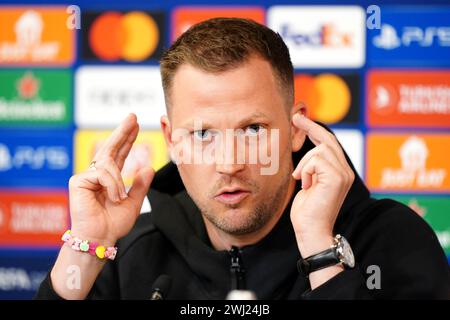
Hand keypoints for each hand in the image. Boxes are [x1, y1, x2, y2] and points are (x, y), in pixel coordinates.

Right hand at [68, 114, 153, 244]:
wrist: (101, 239)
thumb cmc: (113, 224)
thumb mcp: (133, 203)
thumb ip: (140, 185)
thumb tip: (149, 167)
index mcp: (109, 179)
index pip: (119, 154)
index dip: (127, 139)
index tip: (136, 125)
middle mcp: (97, 175)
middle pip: (110, 148)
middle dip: (122, 132)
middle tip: (133, 116)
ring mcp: (86, 177)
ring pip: (109, 164)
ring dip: (118, 182)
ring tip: (118, 198)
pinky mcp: (77, 181)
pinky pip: (102, 173)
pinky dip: (112, 185)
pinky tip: (111, 197)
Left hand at [290, 114, 353, 256]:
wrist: (311, 231)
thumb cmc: (307, 211)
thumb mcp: (308, 183)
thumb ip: (313, 168)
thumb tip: (308, 150)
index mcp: (340, 173)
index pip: (330, 144)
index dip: (315, 130)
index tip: (301, 119)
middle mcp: (346, 172)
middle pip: (328, 140)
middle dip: (310, 127)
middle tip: (295, 117)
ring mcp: (343, 174)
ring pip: (320, 149)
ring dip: (304, 163)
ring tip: (301, 179)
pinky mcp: (337, 178)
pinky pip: (316, 160)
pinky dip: (305, 170)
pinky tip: (306, 185)